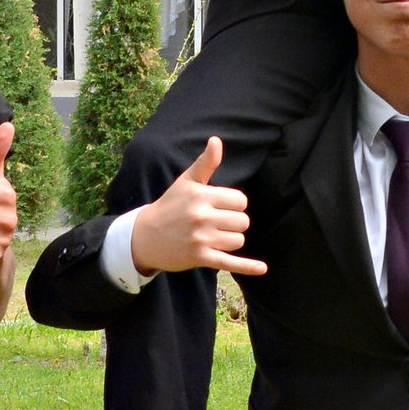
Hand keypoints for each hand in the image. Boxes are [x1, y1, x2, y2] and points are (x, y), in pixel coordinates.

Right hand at [129, 138, 265, 278]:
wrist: (146, 236)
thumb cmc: (170, 205)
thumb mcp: (187, 181)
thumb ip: (205, 162)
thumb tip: (216, 140)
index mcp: (201, 196)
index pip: (240, 201)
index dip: (234, 205)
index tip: (220, 207)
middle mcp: (202, 216)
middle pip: (242, 221)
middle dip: (234, 223)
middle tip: (216, 223)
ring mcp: (201, 238)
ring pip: (238, 240)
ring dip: (230, 240)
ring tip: (213, 236)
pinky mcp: (200, 257)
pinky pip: (230, 262)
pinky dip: (247, 266)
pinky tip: (262, 268)